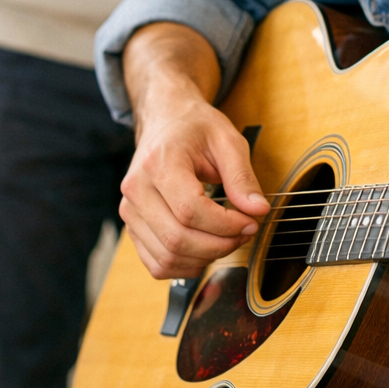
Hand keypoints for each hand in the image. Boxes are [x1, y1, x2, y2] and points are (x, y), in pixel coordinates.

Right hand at [119, 92, 269, 280]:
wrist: (165, 121)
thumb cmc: (195, 128)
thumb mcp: (227, 141)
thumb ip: (242, 177)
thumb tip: (258, 210)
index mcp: (159, 163)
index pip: (190, 210)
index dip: (226, 225)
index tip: (250, 221)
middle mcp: (137, 189)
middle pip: (177, 238)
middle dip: (220, 244)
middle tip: (245, 232)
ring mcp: (130, 210)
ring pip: (166, 256)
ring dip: (205, 258)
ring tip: (228, 240)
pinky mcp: (132, 225)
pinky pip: (156, 263)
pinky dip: (185, 266)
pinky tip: (206, 251)